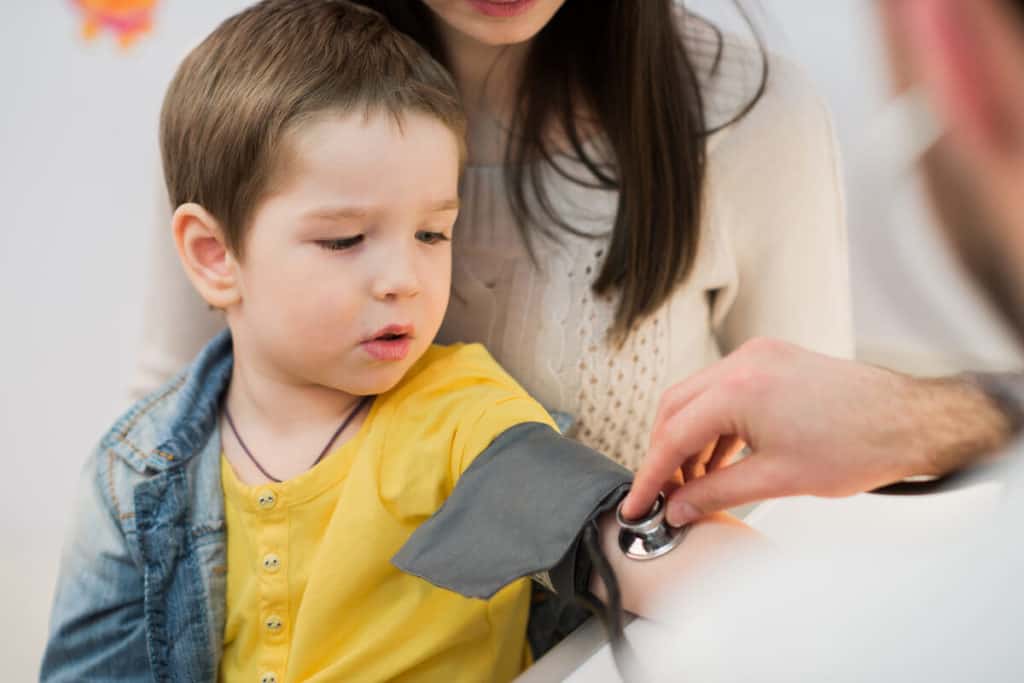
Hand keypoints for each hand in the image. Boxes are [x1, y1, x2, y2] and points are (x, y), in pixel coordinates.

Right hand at [623, 338, 1011, 525]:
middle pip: (676, 408)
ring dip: (689, 438)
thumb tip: (679, 508)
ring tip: (695, 483)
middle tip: (664, 494)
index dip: (652, 474)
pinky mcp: (773, 360)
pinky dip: (715, 424)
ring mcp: (758, 357)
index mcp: (740, 388)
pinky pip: (724, 390)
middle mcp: (743, 362)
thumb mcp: (777, 479)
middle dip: (665, 453)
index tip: (638, 503)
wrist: (911, 421)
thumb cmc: (858, 445)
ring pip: (698, 397)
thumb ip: (716, 493)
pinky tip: (720, 458)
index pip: (674, 434)